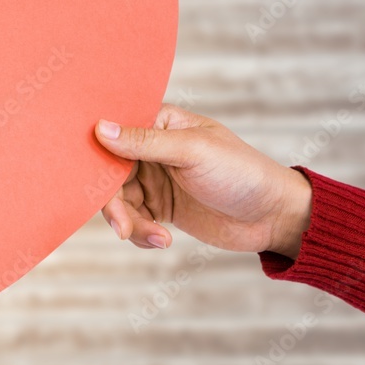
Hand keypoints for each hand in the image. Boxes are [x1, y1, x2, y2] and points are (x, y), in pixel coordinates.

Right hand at [94, 104, 312, 257]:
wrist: (272, 216)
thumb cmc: (241, 172)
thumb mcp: (192, 152)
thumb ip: (145, 141)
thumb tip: (100, 128)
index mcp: (159, 124)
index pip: (113, 135)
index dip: (97, 158)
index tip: (91, 184)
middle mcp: (151, 149)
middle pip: (110, 175)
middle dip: (114, 204)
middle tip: (123, 228)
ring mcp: (154, 179)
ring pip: (119, 202)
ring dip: (131, 224)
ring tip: (158, 238)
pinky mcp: (160, 206)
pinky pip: (133, 220)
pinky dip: (141, 234)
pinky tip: (164, 240)